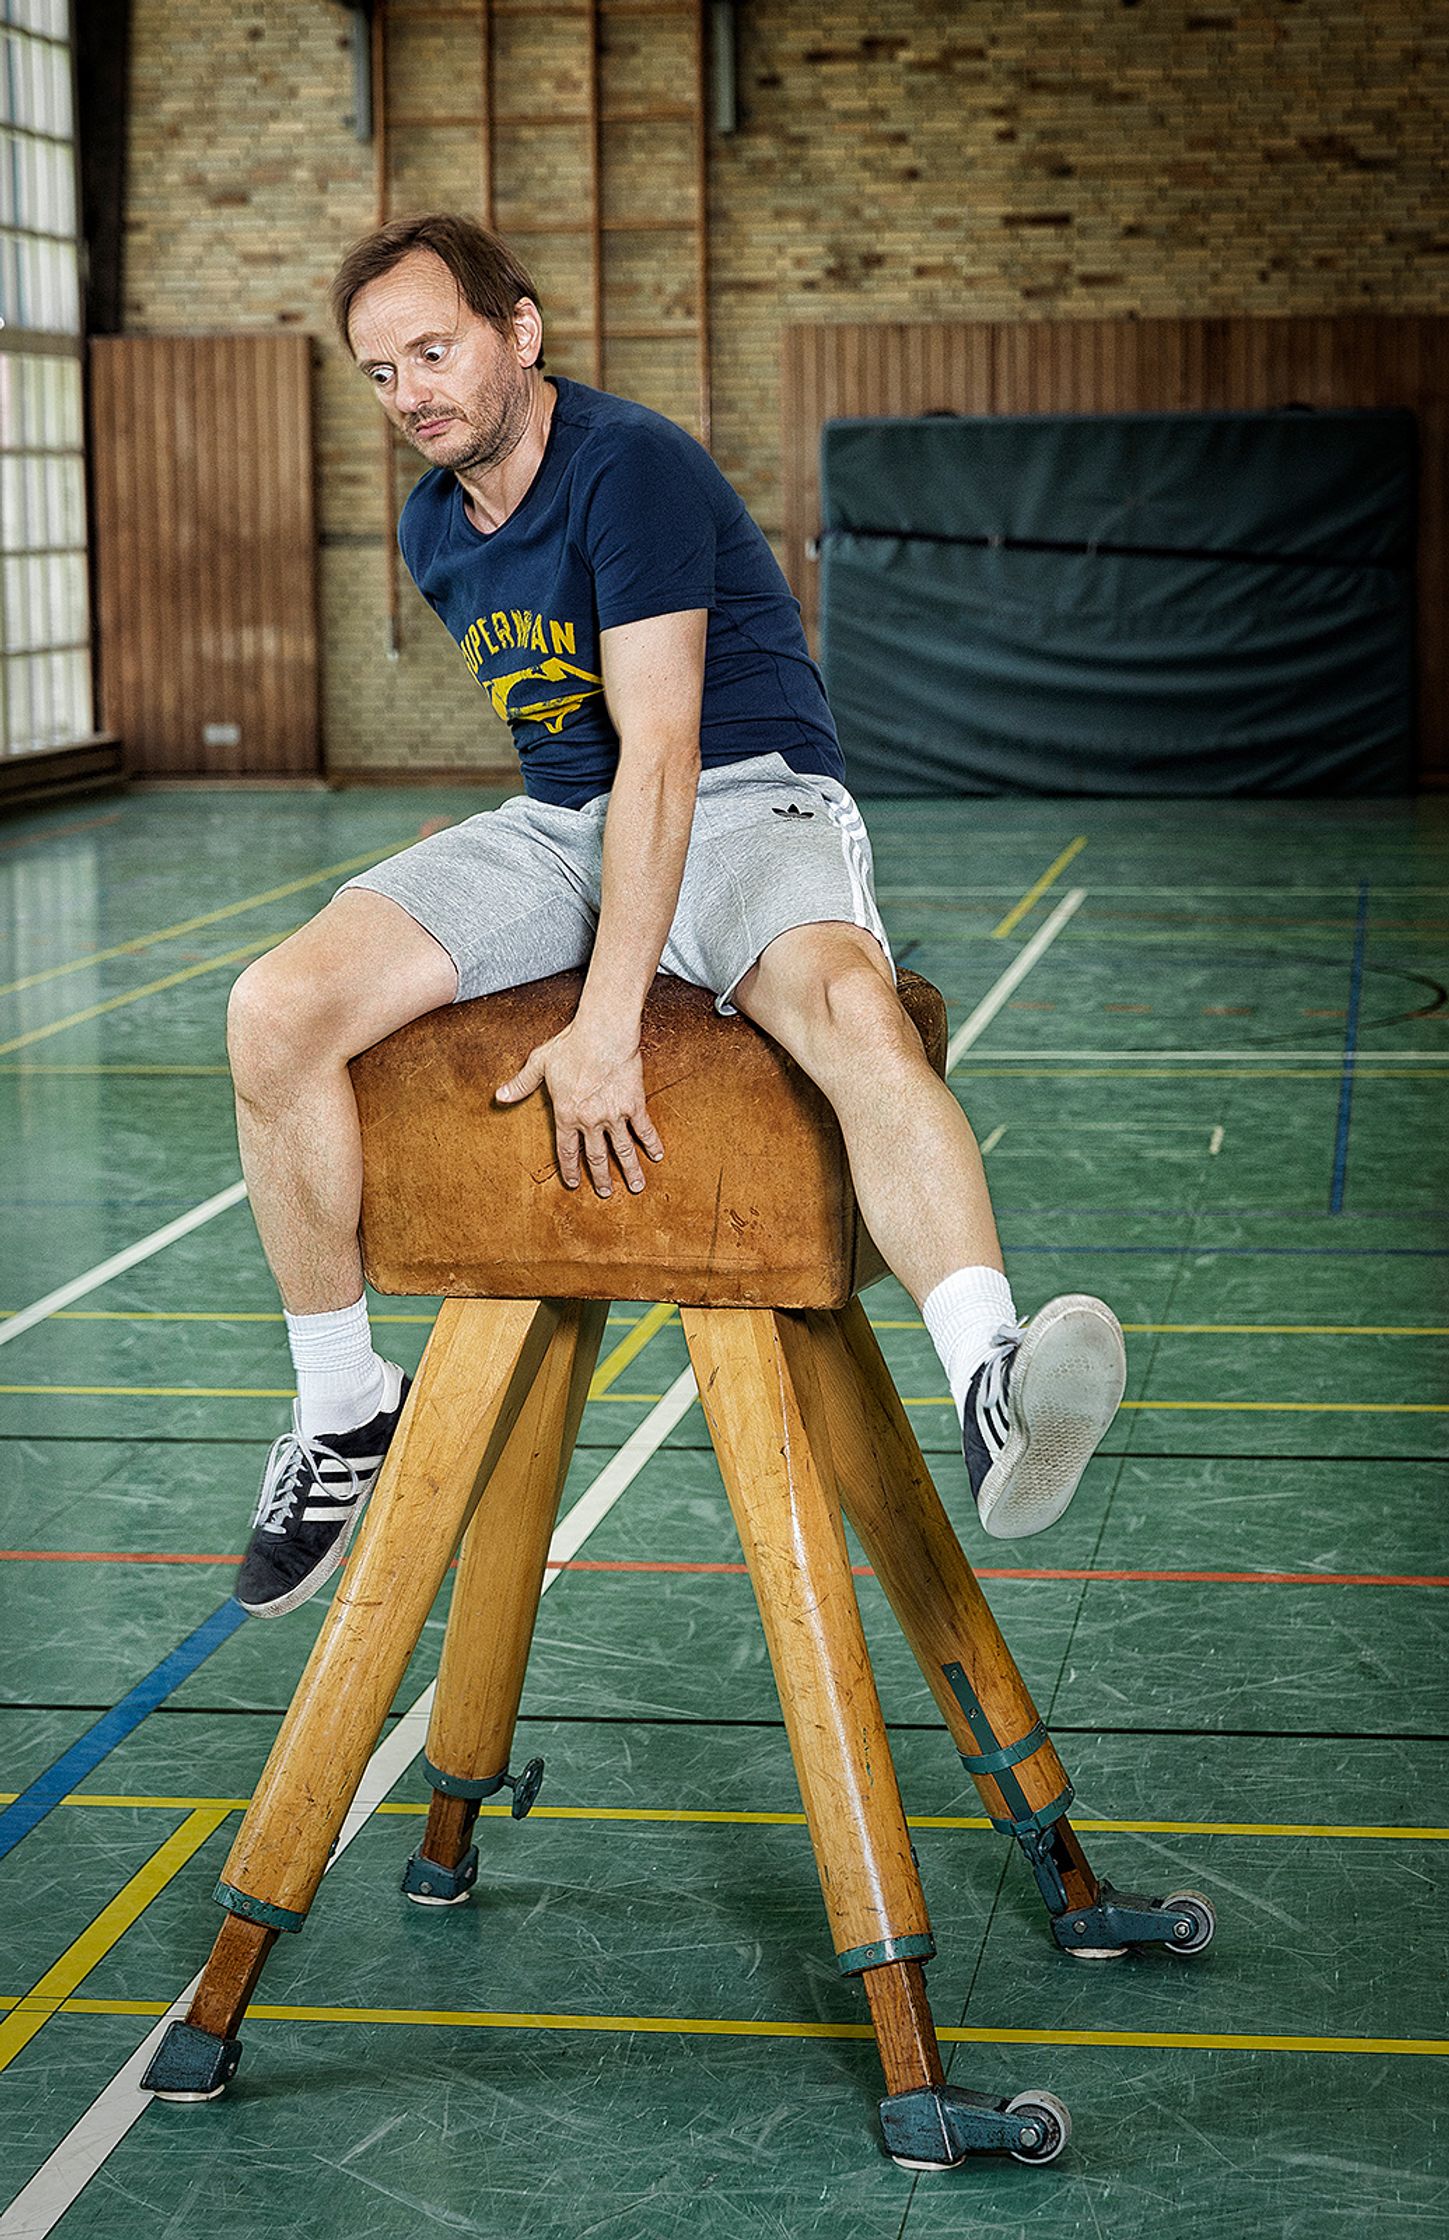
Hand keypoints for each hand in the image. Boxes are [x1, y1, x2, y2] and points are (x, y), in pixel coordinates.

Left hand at [495, 1020, 664, 1197]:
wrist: (602, 1034)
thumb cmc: (570, 1046)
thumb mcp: (539, 1063)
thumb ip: (521, 1083)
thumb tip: (499, 1096)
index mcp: (566, 1115)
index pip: (567, 1151)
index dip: (569, 1169)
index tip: (573, 1183)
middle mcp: (590, 1121)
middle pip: (596, 1156)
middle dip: (600, 1177)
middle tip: (605, 1193)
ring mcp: (614, 1115)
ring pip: (622, 1150)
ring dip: (630, 1170)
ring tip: (636, 1187)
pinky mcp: (634, 1105)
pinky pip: (644, 1129)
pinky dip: (652, 1143)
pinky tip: (657, 1155)